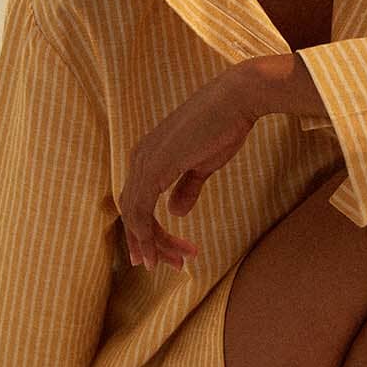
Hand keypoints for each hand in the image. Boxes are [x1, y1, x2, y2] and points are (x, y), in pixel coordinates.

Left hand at [120, 67, 257, 270]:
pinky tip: (160, 250)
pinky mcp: (154, 166)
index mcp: (148, 155)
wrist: (235, 100)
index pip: (137, 201)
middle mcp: (139, 157)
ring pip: (134, 215)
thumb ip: (186, 187)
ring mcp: (144, 161)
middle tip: (165, 265)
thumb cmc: (223, 126)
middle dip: (147, 242)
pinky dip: (147, 234)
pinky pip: (140, 209)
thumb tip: (174, 211)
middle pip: (131, 212)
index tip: (159, 254)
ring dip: (152, 243)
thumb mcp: (202, 164)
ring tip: (172, 262)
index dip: (145, 231)